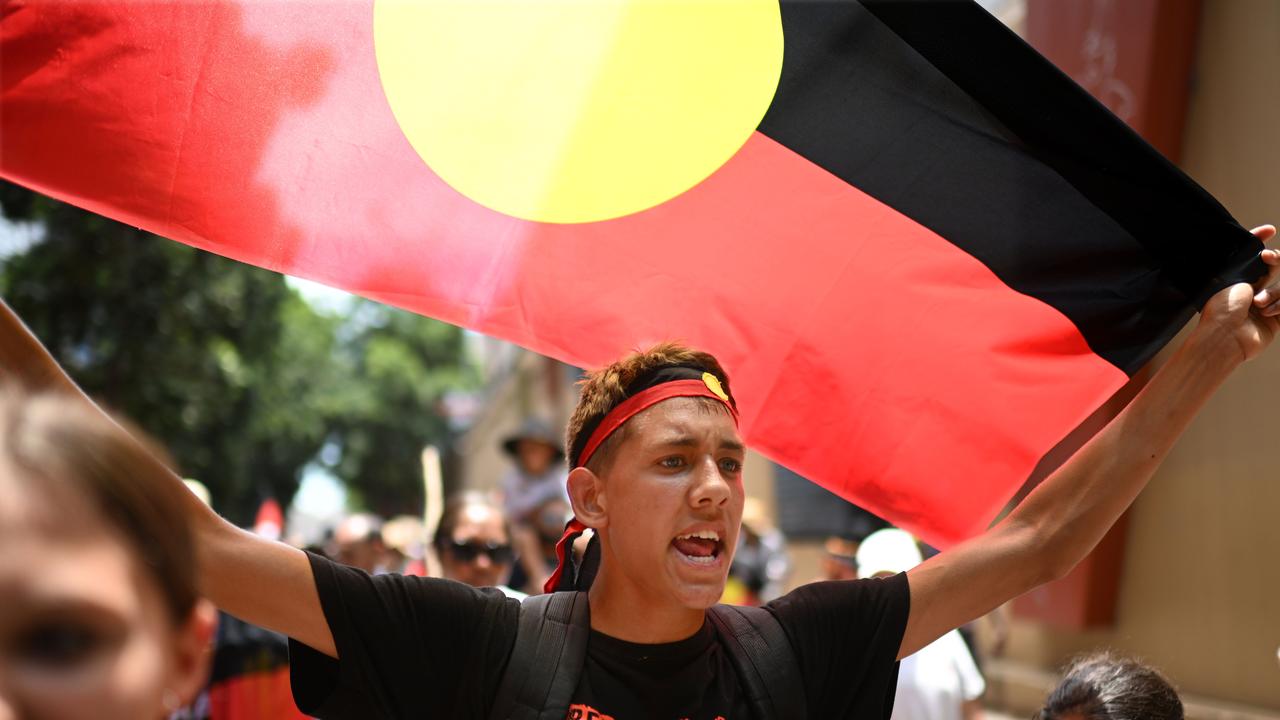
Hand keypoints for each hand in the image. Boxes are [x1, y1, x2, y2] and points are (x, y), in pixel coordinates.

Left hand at [1197, 225, 1278, 363]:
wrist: (1226, 337)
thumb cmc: (1221, 309)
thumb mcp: (1229, 279)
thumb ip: (1245, 265)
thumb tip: (1258, 247)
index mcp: (1235, 280)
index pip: (1251, 256)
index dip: (1260, 240)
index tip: (1269, 230)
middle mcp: (1251, 290)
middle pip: (1273, 267)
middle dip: (1275, 259)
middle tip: (1268, 257)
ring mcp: (1265, 305)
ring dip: (1273, 294)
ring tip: (1258, 305)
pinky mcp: (1276, 320)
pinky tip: (1268, 313)